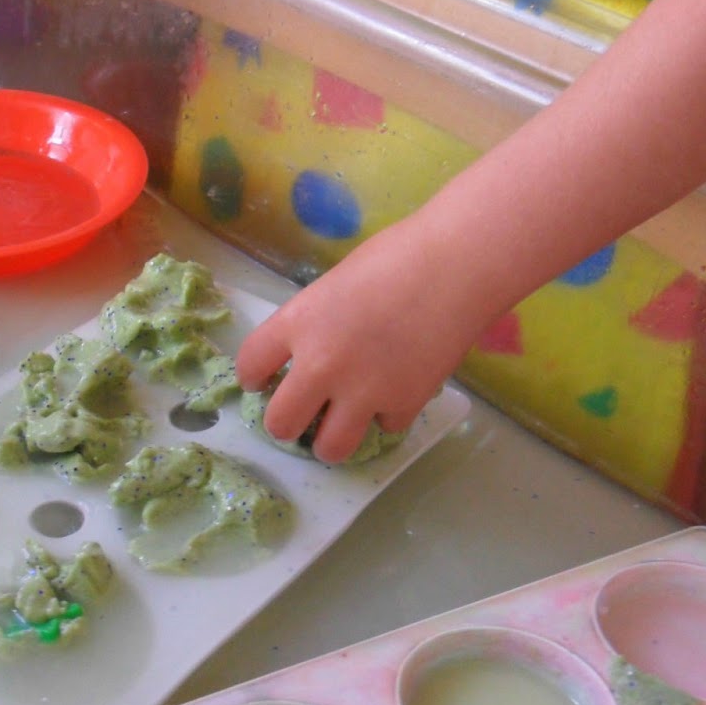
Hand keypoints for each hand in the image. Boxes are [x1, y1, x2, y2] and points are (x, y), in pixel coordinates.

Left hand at [235, 216, 485, 462]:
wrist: (456, 266)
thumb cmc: (396, 256)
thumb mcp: (333, 285)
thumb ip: (314, 323)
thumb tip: (308, 351)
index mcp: (297, 324)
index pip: (250, 365)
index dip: (253, 378)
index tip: (262, 382)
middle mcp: (320, 365)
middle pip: (281, 423)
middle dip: (286, 424)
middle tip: (300, 416)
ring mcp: (362, 391)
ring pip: (329, 448)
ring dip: (330, 440)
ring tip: (339, 427)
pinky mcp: (403, 405)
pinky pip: (384, 428)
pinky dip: (387, 416)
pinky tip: (395, 393)